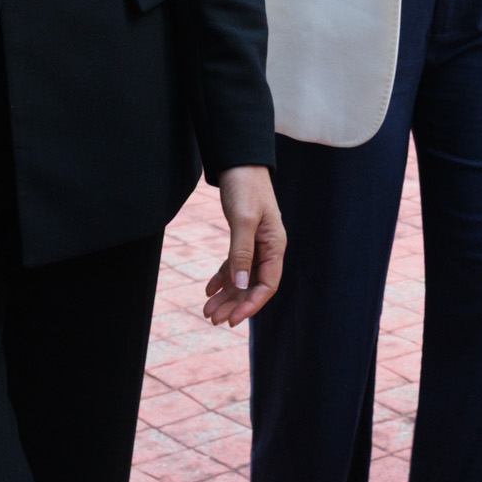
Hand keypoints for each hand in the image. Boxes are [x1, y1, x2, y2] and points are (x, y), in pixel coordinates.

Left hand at [201, 166, 285, 326]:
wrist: (238, 161)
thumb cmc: (246, 187)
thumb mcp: (243, 220)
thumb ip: (242, 252)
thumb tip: (240, 285)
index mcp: (275, 245)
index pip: (267, 284)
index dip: (251, 304)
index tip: (233, 319)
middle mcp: (268, 247)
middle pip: (253, 285)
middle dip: (234, 304)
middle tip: (213, 319)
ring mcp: (256, 243)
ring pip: (242, 277)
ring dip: (226, 295)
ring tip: (207, 311)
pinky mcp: (243, 236)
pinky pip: (234, 264)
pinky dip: (221, 278)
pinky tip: (208, 290)